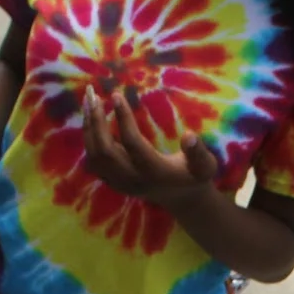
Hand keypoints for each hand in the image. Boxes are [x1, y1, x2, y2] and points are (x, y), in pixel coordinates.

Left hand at [82, 86, 218, 205]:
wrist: (182, 199)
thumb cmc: (194, 177)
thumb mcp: (205, 166)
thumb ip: (199, 153)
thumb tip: (190, 135)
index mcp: (155, 172)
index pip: (133, 143)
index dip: (124, 118)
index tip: (117, 94)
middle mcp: (133, 179)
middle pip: (105, 151)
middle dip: (96, 121)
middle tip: (93, 94)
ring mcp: (121, 183)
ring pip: (95, 156)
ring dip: (89, 128)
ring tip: (89, 101)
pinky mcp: (114, 182)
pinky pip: (93, 161)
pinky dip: (89, 138)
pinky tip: (91, 119)